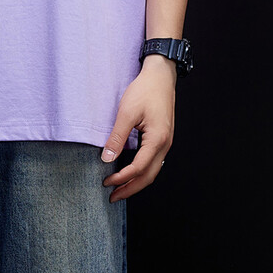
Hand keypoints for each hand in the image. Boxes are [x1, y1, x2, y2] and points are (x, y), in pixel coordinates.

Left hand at [100, 55, 176, 201]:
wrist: (161, 76)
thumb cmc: (145, 90)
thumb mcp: (127, 112)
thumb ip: (117, 137)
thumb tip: (106, 158)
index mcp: (158, 139)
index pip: (139, 168)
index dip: (122, 178)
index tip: (106, 182)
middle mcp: (165, 144)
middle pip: (149, 176)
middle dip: (130, 188)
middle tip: (112, 197)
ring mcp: (166, 142)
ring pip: (153, 171)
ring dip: (136, 182)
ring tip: (119, 189)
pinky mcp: (162, 139)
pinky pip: (153, 162)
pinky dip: (141, 172)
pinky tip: (129, 173)